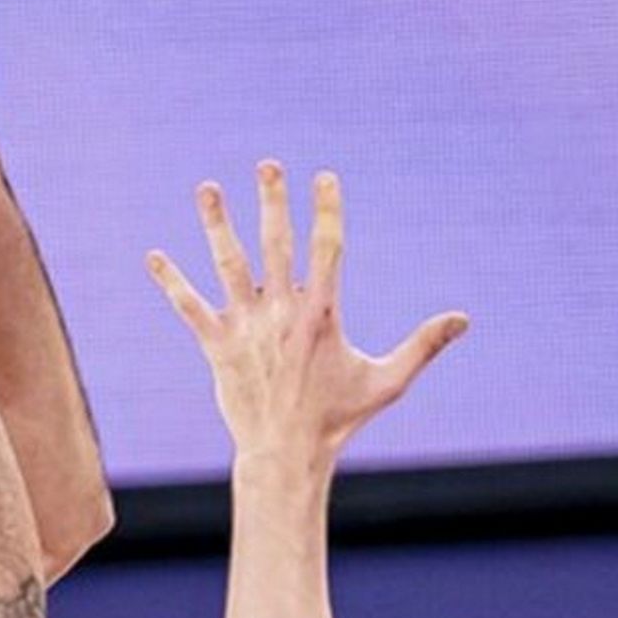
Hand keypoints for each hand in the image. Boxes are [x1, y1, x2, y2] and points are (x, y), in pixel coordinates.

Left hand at [147, 161, 467, 466]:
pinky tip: (153, 256)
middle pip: (276, 245)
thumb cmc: (338, 418)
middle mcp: (281, 314)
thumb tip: (465, 318)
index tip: (324, 176)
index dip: (326, 210)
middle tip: (268, 163)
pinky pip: (190, 308)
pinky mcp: (218, 346)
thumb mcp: (388, 381)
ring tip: (206, 187)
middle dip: (272, 201)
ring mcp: (246, 328)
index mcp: (321, 315)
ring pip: (229, 265)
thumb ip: (423, 345)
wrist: (286, 454)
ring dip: (217, 224)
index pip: (327, 249)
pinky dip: (172, 282)